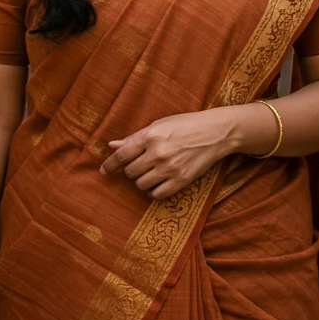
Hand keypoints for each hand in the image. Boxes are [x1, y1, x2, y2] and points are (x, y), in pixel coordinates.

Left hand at [99, 108, 233, 199]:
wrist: (215, 132)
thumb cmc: (185, 125)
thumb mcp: (159, 125)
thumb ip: (135, 138)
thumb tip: (112, 145)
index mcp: (151, 136)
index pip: (122, 155)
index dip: (110, 165)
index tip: (103, 171)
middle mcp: (158, 153)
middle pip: (131, 172)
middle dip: (131, 170)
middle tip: (140, 164)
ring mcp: (170, 168)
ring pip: (141, 185)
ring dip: (142, 181)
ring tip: (150, 172)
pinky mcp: (181, 181)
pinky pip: (156, 194)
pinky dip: (153, 191)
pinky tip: (157, 182)